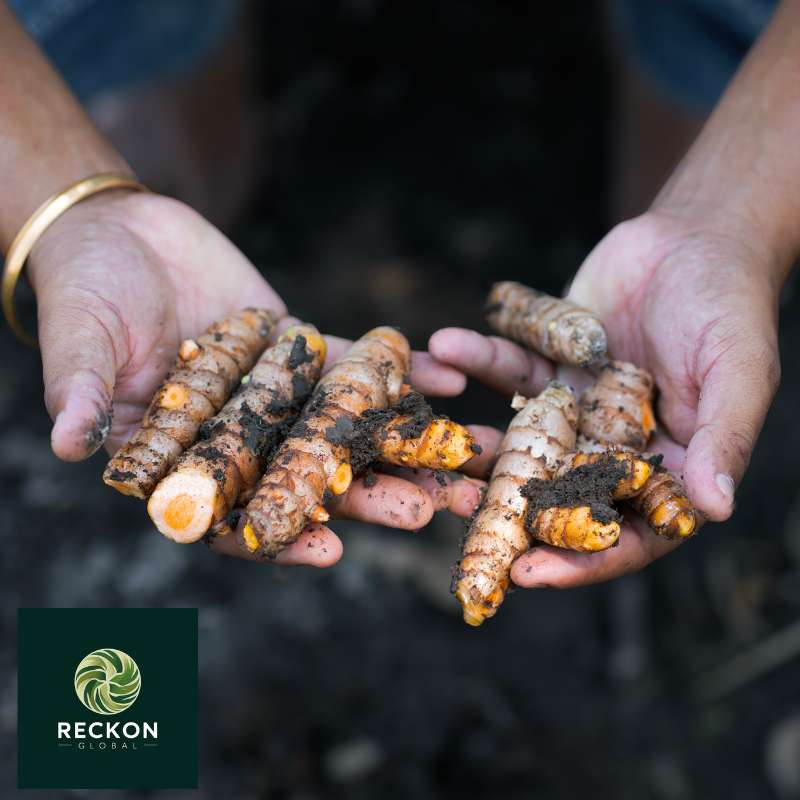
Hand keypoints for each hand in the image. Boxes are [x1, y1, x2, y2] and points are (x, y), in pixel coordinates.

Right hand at [29, 190, 469, 565]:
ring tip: (461, 456)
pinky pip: (356, 367)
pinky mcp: (303, 353)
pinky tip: (445, 377)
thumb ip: (84, 391)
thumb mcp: (81, 341)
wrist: (121, 233)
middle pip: (308, 479)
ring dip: (401, 443)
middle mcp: (240, 439)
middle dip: (368, 495)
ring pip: (345, 428)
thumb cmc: (85, 292)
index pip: (233, 514)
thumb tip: (68, 444)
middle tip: (426, 510)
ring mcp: (278, 397)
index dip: (279, 535)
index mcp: (185, 460)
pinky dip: (398, 371)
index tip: (332, 550)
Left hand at [429, 209, 782, 586]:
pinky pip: (508, 370)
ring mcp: (577, 411)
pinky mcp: (550, 368)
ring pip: (520, 438)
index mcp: (667, 470)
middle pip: (558, 496)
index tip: (526, 574)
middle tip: (455, 512)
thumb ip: (725, 437)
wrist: (695, 239)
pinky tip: (446, 344)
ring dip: (474, 442)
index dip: (579, 560)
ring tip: (431, 440)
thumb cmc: (731, 306)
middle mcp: (614, 450)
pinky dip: (478, 358)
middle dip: (505, 509)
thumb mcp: (739, 371)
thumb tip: (715, 508)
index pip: (624, 533)